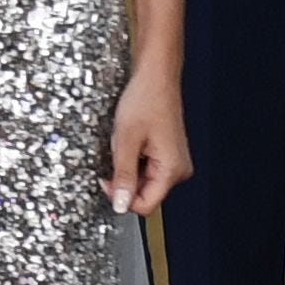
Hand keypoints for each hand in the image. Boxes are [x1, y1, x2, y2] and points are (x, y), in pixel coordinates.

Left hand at [107, 62, 190, 217]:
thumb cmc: (145, 101)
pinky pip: (146, 169)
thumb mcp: (126, 141)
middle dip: (124, 182)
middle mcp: (178, 170)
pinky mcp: (168, 155)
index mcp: (172, 169)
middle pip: (145, 195)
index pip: (145, 206)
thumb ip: (123, 176)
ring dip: (127, 170)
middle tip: (114, 156)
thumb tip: (120, 205)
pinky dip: (133, 161)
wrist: (155, 78)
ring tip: (125, 145)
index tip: (106, 181)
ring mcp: (174, 162)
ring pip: (144, 182)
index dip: (121, 198)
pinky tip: (130, 143)